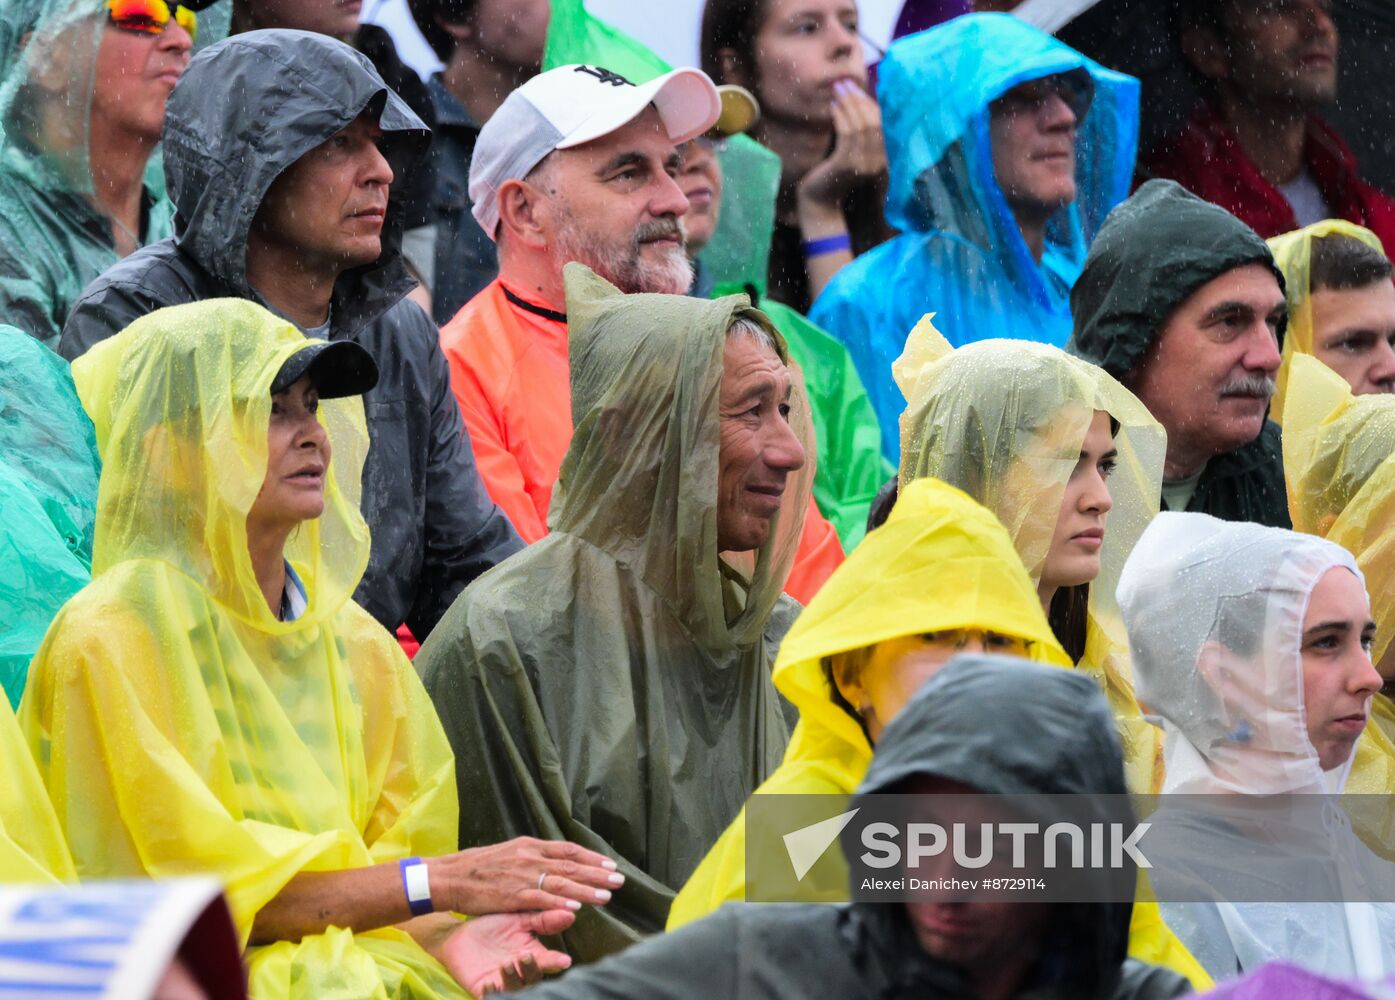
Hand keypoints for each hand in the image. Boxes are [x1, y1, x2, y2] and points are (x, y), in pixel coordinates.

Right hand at [432, 837, 623, 914]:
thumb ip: (533, 857)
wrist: (450, 876)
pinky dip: (559, 902)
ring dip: (586, 889)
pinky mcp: (512, 895)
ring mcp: (522, 876)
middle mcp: (530, 857)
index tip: (610, 863)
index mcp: (530, 846)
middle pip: (571, 865)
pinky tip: (575, 906)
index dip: (592, 857)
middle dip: (598, 873)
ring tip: (606, 896)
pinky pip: (540, 899)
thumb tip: (556, 862)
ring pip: (561, 882)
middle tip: (619, 879)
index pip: (568, 850)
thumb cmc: (479, 867)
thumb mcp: (510, 853)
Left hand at [436, 910, 574, 995]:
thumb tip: (571, 913)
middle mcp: (520, 971)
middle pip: (534, 980)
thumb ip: (543, 919)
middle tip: (525, 956)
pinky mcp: (483, 989)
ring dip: (513, 979)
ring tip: (506, 963)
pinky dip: (492, 992)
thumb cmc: (492, 926)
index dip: (556, 962)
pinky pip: (491, 997)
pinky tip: (489, 982)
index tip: (564, 961)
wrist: (459, 934)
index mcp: (532, 954)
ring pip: (515, 990)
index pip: (548, 962)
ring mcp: (502, 981)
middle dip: (532, 970)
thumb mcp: (518, 919)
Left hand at [796, 81, 886, 214]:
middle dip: (858, 99)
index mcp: (881, 159)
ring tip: (837, 89)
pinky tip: (832, 106)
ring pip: (860, 126)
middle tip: (844, 82)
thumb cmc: (831, 176)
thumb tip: (856, 104)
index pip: (880, 123)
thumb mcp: (848, 154)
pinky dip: (840, 117)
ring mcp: (864, 164)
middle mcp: (877, 162)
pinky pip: (846, 135)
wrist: (819, 203)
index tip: (855, 86)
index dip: (868, 102)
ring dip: (848, 104)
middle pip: (872, 122)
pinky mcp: (847, 165)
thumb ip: (856, 136)